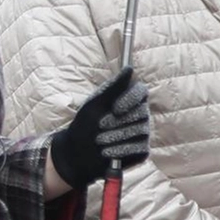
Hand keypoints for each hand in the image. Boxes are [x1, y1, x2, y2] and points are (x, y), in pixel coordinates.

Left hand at [49, 67, 149, 187]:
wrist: (77, 151)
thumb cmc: (86, 122)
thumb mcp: (95, 102)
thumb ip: (114, 86)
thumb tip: (129, 68)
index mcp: (129, 98)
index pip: (141, 91)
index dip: (130, 99)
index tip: (115, 108)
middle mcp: (140, 114)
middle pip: (142, 112)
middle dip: (118, 121)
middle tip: (100, 125)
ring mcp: (142, 132)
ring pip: (140, 131)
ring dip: (116, 136)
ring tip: (99, 140)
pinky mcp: (141, 150)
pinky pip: (139, 148)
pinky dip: (121, 150)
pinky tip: (106, 152)